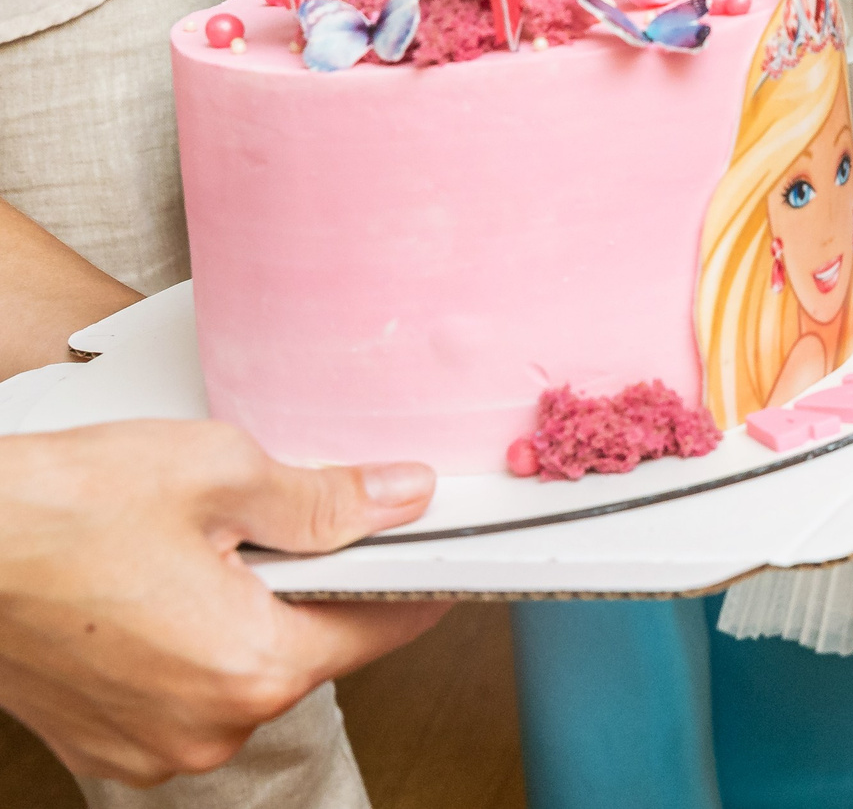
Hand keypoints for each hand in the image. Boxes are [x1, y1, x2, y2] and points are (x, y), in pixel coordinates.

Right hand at [0, 421, 445, 785]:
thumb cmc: (55, 508)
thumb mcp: (219, 472)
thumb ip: (325, 498)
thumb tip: (399, 498)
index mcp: (252, 667)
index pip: (384, 627)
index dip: (413, 577)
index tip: (429, 551)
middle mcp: (208, 728)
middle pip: (308, 650)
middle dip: (303, 588)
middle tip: (264, 527)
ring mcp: (152, 746)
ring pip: (242, 673)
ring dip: (237, 618)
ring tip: (184, 557)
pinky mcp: (106, 743)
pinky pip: (182, 695)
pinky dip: (182, 647)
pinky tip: (147, 594)